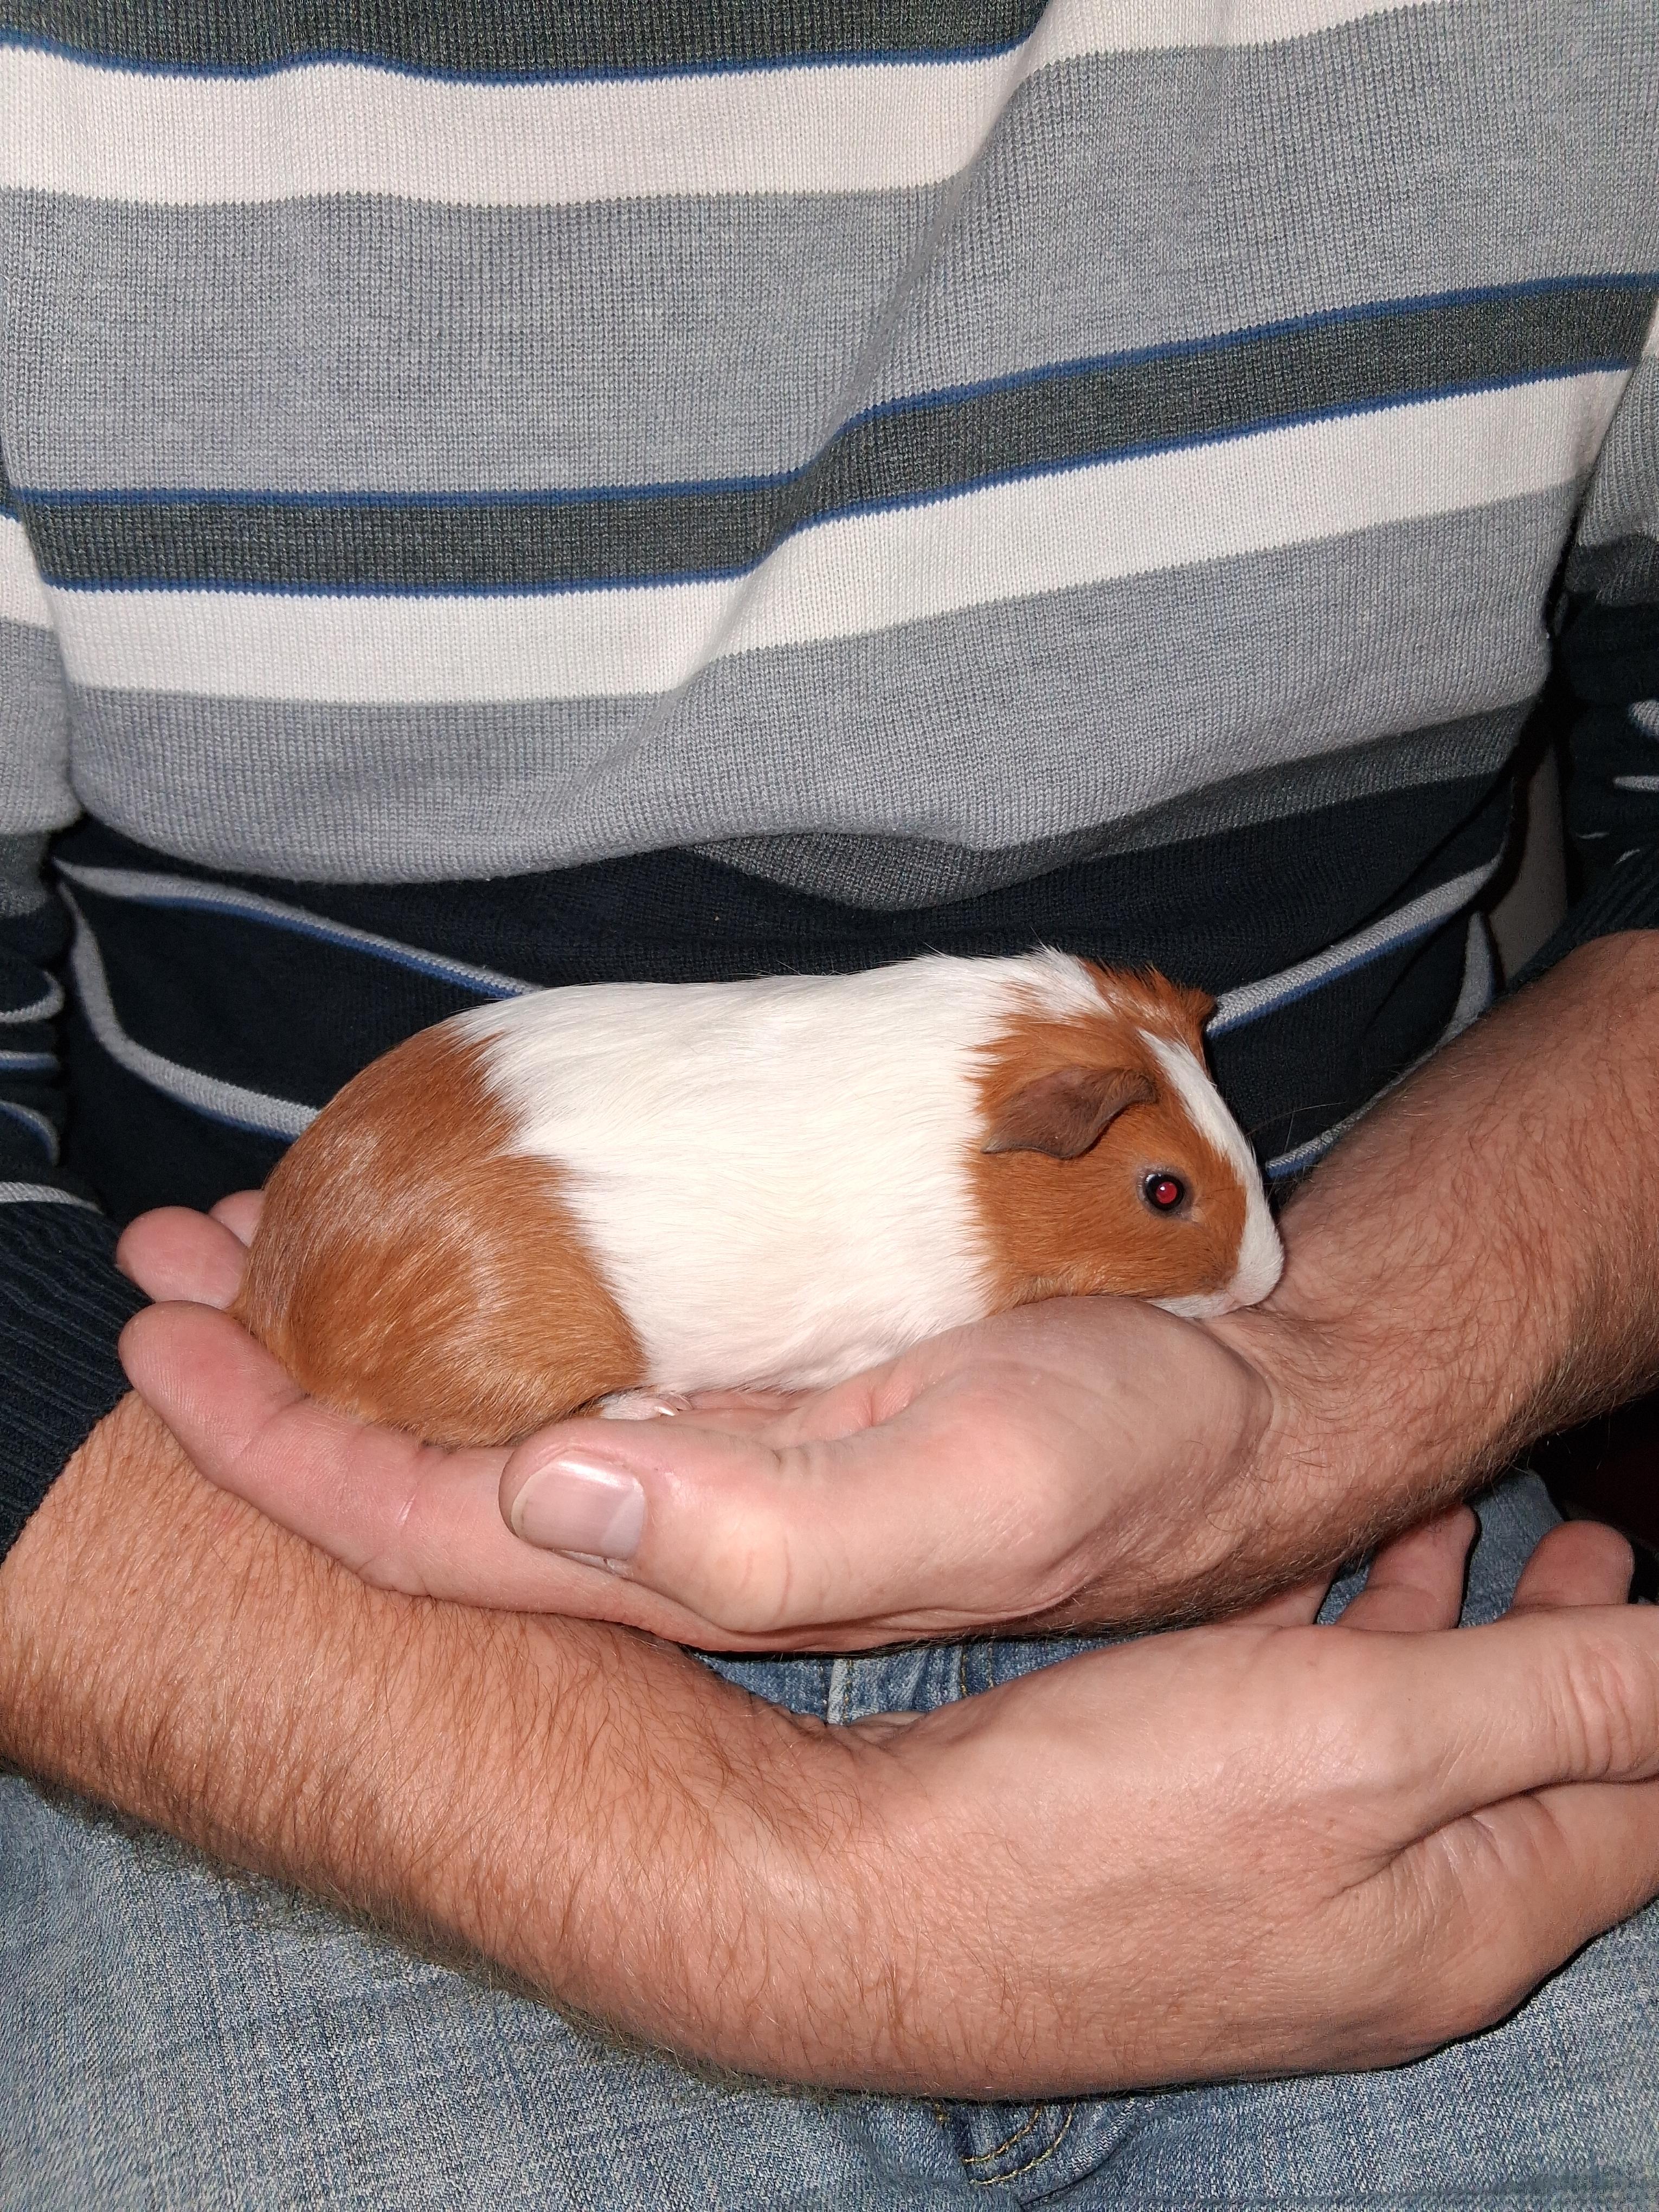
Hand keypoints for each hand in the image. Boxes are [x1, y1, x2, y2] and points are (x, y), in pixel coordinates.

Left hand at [118, 1194, 1294, 1648]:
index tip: (166, 1348)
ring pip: (485, 1391)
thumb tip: (544, 1491)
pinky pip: (575, 1330)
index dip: (283, 1452)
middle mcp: (681, 1509)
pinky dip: (481, 1279)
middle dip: (280, 1371)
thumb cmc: (1133, 1449)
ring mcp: (719, 1432)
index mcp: (702, 1560)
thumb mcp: (971, 1488)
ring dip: (363, 1317)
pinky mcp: (770, 1357)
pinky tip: (449, 1224)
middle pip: (423, 1458)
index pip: (431, 1526)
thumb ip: (768, 1532)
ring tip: (256, 1230)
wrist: (1250, 1398)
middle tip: (168, 1258)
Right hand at [850, 1506, 1658, 2089]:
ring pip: (1407, 1741)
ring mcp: (1279, 1892)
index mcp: (1463, 1918)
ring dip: (1448, 1628)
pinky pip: (1299, 1732)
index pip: (1637, 1805)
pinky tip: (1304, 1577)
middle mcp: (1385, 1924)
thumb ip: (1557, 1704)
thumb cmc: (1109, 1822)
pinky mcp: (1184, 1849)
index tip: (1652, 1572)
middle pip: (1527, 1772)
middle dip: (1571, 1657)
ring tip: (1464, 1524)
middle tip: (1589, 1538)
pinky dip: (1331, 1645)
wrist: (867, 1896)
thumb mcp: (1369, 1745)